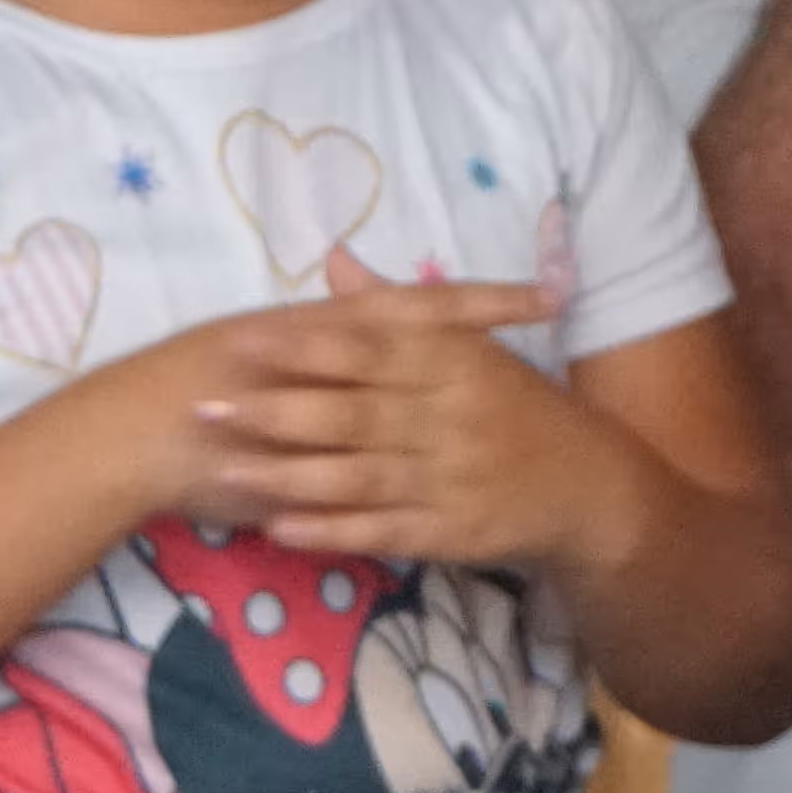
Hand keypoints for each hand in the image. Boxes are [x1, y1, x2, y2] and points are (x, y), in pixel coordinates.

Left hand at [180, 280, 631, 570]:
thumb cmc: (517, 408)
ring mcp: (450, 478)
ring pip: (358, 476)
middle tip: (204, 405)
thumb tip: (335, 259)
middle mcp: (451, 418)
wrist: (587, 485)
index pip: (368, 350)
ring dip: (289, 475)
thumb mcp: (469, 347)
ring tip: (224, 469)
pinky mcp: (450, 532)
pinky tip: (277, 530)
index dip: (302, 346)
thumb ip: (396, 308)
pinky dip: (329, 531)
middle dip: (277, 410)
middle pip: (353, 412)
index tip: (237, 341)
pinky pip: (381, 532)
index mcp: (454, 363)